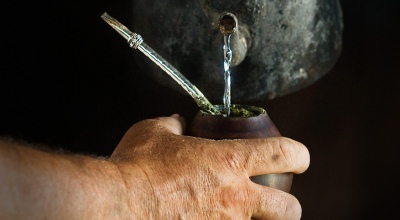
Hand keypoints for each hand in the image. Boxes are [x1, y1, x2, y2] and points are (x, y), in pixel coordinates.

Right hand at [110, 114, 309, 218]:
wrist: (117, 205)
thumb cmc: (136, 167)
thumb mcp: (154, 133)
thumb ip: (173, 125)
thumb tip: (178, 123)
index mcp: (229, 163)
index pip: (284, 153)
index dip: (299, 154)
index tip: (298, 158)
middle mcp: (235, 199)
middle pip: (290, 208)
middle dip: (289, 206)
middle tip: (277, 202)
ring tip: (241, 216)